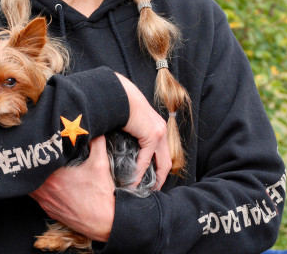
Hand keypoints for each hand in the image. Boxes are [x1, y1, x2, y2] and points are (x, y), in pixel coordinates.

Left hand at [30, 136, 115, 241]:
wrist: (105, 221)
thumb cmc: (101, 194)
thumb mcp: (100, 163)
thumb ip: (97, 143)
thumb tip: (93, 129)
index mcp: (54, 177)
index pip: (36, 161)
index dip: (34, 152)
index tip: (36, 145)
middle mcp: (46, 191)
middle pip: (29, 174)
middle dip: (31, 164)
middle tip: (33, 153)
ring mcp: (46, 202)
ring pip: (30, 187)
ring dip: (33, 177)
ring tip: (37, 167)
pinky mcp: (50, 211)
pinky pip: (36, 198)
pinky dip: (37, 189)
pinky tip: (45, 183)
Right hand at [115, 73, 170, 188]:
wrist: (119, 95)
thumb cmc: (121, 106)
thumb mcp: (131, 123)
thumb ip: (133, 136)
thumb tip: (127, 149)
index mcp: (158, 128)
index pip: (163, 154)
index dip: (159, 169)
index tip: (151, 181)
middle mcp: (162, 131)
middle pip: (166, 162)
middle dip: (160, 178)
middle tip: (151, 191)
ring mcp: (159, 133)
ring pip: (159, 163)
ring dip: (151, 179)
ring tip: (143, 190)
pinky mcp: (152, 135)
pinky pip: (146, 159)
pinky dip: (139, 171)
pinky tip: (133, 180)